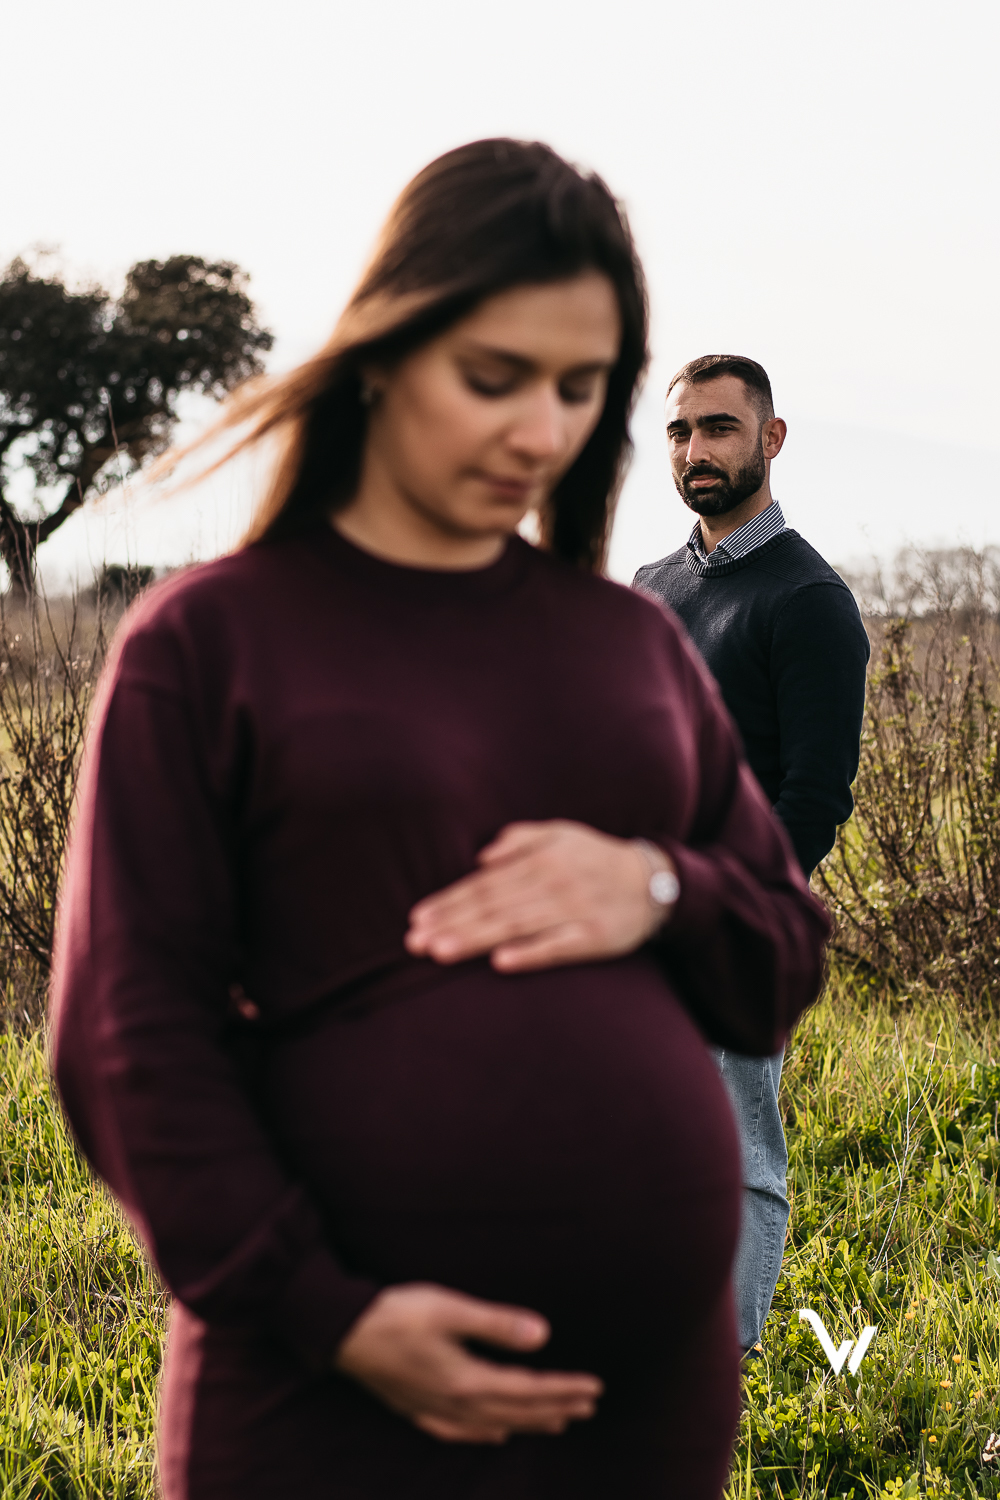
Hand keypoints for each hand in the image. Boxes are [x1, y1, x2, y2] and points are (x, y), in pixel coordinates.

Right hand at [334, 1283, 601, 1442]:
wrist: (341, 1332)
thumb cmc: (396, 1314)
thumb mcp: (449, 1308)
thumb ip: (496, 1323)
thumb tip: (543, 1335)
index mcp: (467, 1381)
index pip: (529, 1390)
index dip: (564, 1389)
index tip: (595, 1388)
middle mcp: (456, 1404)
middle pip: (517, 1412)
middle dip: (557, 1408)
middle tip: (590, 1405)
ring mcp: (435, 1411)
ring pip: (494, 1425)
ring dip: (529, 1423)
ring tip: (558, 1421)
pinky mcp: (417, 1408)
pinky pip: (460, 1432)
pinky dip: (484, 1435)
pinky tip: (495, 1436)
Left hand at [405, 820, 674, 971]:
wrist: (654, 882)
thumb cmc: (595, 859)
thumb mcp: (559, 834)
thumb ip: (518, 839)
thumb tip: (480, 858)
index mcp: (540, 857)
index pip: (484, 883)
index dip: (448, 901)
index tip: (416, 918)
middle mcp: (553, 882)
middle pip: (492, 905)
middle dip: (450, 923)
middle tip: (415, 941)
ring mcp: (574, 910)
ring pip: (515, 925)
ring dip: (475, 939)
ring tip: (440, 951)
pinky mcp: (594, 938)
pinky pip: (557, 947)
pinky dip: (529, 953)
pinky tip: (501, 961)